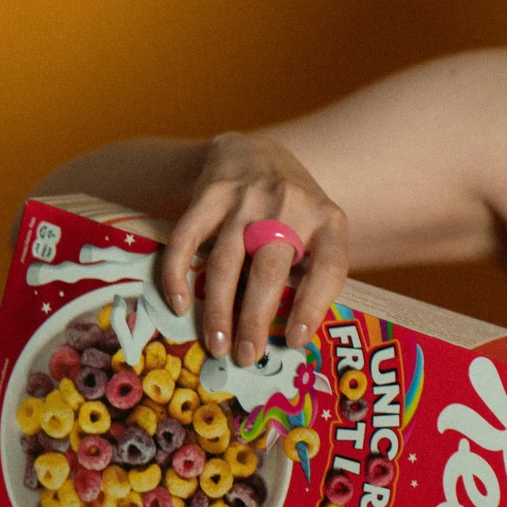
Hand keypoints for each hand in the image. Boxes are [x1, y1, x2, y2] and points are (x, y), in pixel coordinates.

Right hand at [160, 133, 348, 363]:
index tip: (296, 342)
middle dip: (255, 321)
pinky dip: (178, 274)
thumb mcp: (318, 230)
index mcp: (328, 220)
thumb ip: (312, 271)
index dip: (313, 307)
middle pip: (269, 272)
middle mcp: (290, 205)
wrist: (253, 150)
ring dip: (219, 310)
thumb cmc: (292, 210)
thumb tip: (291, 338)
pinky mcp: (209, 194)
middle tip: (245, 356)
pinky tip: (179, 305)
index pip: (328, 268)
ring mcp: (247, 198)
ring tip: (217, 345)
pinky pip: (187, 239)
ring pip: (227, 263)